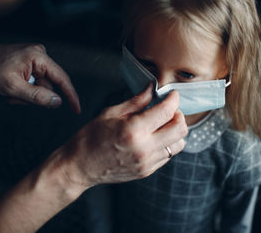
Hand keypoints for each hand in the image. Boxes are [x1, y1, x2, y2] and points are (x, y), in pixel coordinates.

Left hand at [0, 39, 79, 112]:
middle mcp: (40, 55)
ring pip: (41, 86)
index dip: (71, 96)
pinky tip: (13, 88)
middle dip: (35, 96)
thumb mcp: (12, 87)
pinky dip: (25, 89)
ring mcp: (35, 58)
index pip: (62, 79)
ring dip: (28, 95)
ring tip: (10, 93)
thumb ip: (37, 96)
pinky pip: (35, 82)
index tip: (77, 109)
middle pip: (49, 85)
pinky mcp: (30, 63)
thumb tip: (58, 102)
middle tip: (16, 99)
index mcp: (39, 57)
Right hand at [58, 84, 187, 190]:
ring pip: (179, 144)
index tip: (172, 95)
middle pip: (180, 129)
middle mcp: (144, 148)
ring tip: (162, 125)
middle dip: (179, 115)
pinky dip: (167, 143)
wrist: (80, 167)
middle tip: (169, 109)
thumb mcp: (111, 113)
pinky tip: (154, 137)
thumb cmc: (90, 139)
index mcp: (134, 130)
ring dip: (175, 131)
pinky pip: (169, 155)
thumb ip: (136, 101)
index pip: (167, 112)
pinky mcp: (147, 171)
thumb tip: (152, 89)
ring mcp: (147, 162)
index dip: (173, 100)